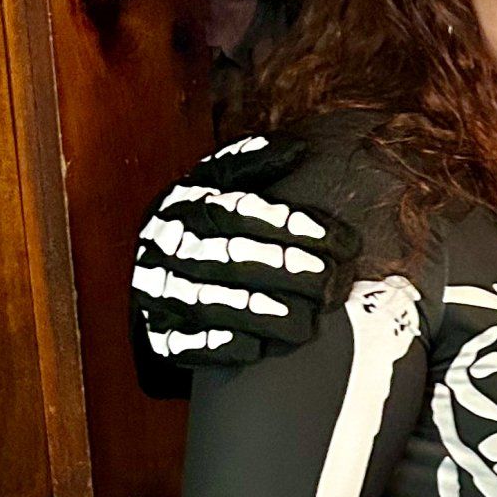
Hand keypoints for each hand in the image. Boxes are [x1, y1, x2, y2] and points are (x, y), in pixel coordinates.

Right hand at [130, 133, 354, 373]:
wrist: (155, 280)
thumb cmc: (203, 227)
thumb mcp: (218, 184)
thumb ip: (251, 164)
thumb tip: (298, 148)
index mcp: (183, 204)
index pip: (239, 211)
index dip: (292, 226)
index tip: (341, 242)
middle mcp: (165, 246)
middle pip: (230, 257)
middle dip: (286, 270)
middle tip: (331, 281)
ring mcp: (157, 292)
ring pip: (210, 302)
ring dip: (262, 312)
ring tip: (308, 321)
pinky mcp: (157, 335)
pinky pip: (185, 343)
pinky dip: (221, 346)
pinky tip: (258, 348)